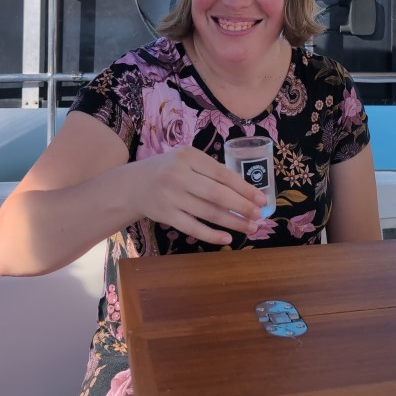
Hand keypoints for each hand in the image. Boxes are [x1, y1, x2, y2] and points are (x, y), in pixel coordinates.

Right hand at [127, 146, 266, 244]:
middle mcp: (179, 175)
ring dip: (233, 222)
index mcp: (189, 157)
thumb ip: (210, 170)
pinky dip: (212, 235)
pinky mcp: (165, 215)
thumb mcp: (187, 160)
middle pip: (217, 194)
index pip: (222, 174)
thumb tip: (246, 191)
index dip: (244, 188)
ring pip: (208, 212)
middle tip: (259, 216)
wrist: (134, 185)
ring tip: (250, 228)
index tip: (261, 199)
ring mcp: (171, 196)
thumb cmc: (169, 170)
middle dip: (242, 207)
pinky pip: (193, 227)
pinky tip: (227, 238)